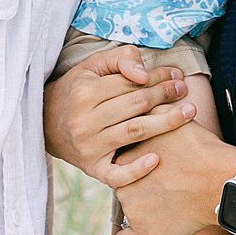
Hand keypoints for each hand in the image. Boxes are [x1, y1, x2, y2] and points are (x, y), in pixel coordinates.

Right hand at [43, 45, 195, 183]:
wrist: (47, 124)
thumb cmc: (77, 90)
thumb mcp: (92, 66)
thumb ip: (120, 59)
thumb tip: (144, 74)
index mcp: (85, 92)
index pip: (130, 83)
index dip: (157, 77)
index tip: (176, 74)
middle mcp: (86, 121)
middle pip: (136, 106)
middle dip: (165, 95)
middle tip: (184, 90)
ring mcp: (89, 147)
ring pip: (134, 133)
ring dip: (166, 122)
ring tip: (189, 113)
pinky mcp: (93, 169)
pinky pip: (118, 175)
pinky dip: (137, 169)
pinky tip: (157, 159)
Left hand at [112, 119, 235, 234]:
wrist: (223, 182)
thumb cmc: (202, 150)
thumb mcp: (176, 121)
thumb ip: (154, 112)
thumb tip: (146, 101)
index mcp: (128, 155)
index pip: (121, 159)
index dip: (136, 160)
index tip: (152, 163)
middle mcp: (123, 181)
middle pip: (122, 183)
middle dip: (135, 183)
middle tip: (161, 182)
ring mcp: (132, 208)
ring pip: (127, 207)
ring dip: (138, 206)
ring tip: (162, 202)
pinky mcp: (144, 231)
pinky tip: (135, 233)